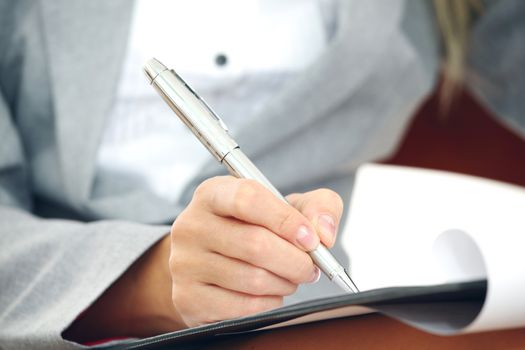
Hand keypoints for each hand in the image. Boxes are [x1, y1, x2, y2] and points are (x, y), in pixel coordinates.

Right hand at [169, 176, 343, 326]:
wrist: (210, 261)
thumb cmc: (255, 228)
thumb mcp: (285, 207)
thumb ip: (317, 207)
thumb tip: (324, 233)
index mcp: (212, 194)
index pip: (248, 199)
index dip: (286, 220)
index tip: (311, 239)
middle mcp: (191, 225)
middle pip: (255, 244)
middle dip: (295, 260)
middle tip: (310, 266)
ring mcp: (185, 263)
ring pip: (252, 278)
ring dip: (285, 282)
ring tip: (290, 277)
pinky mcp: (188, 298)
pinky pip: (243, 307)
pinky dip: (269, 302)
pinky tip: (271, 292)